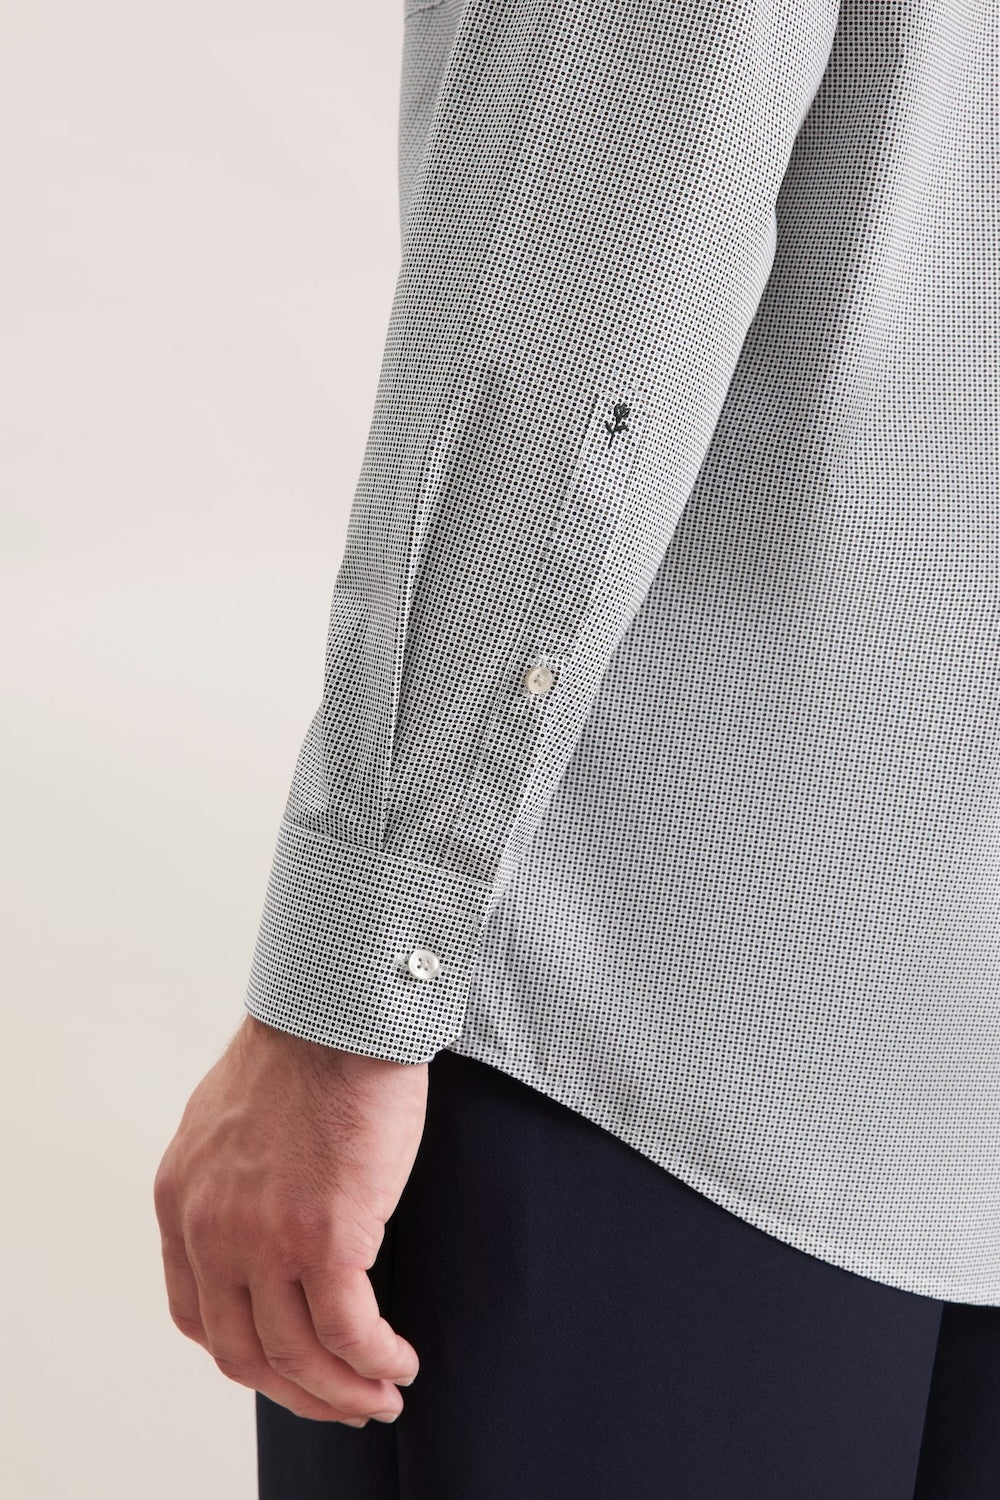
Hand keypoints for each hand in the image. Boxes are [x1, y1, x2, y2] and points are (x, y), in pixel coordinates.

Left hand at [153, 1013, 424, 1424]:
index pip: (195, 1314)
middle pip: (244, 1354)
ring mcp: (265, 1240)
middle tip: (341, 1403)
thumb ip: (230, 1177)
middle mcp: (212, 1232)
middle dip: (297, 1392)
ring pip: (298, 1356)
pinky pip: (350, 1333)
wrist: (339, 1010)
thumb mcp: (229, 1119)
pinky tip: (399, 1363)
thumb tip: (265, 1214)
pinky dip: (376, 1362)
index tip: (287, 1364)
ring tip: (382, 1396)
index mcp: (182, 1201)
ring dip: (343, 1392)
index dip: (244, 1353)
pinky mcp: (326, 1238)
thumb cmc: (305, 1045)